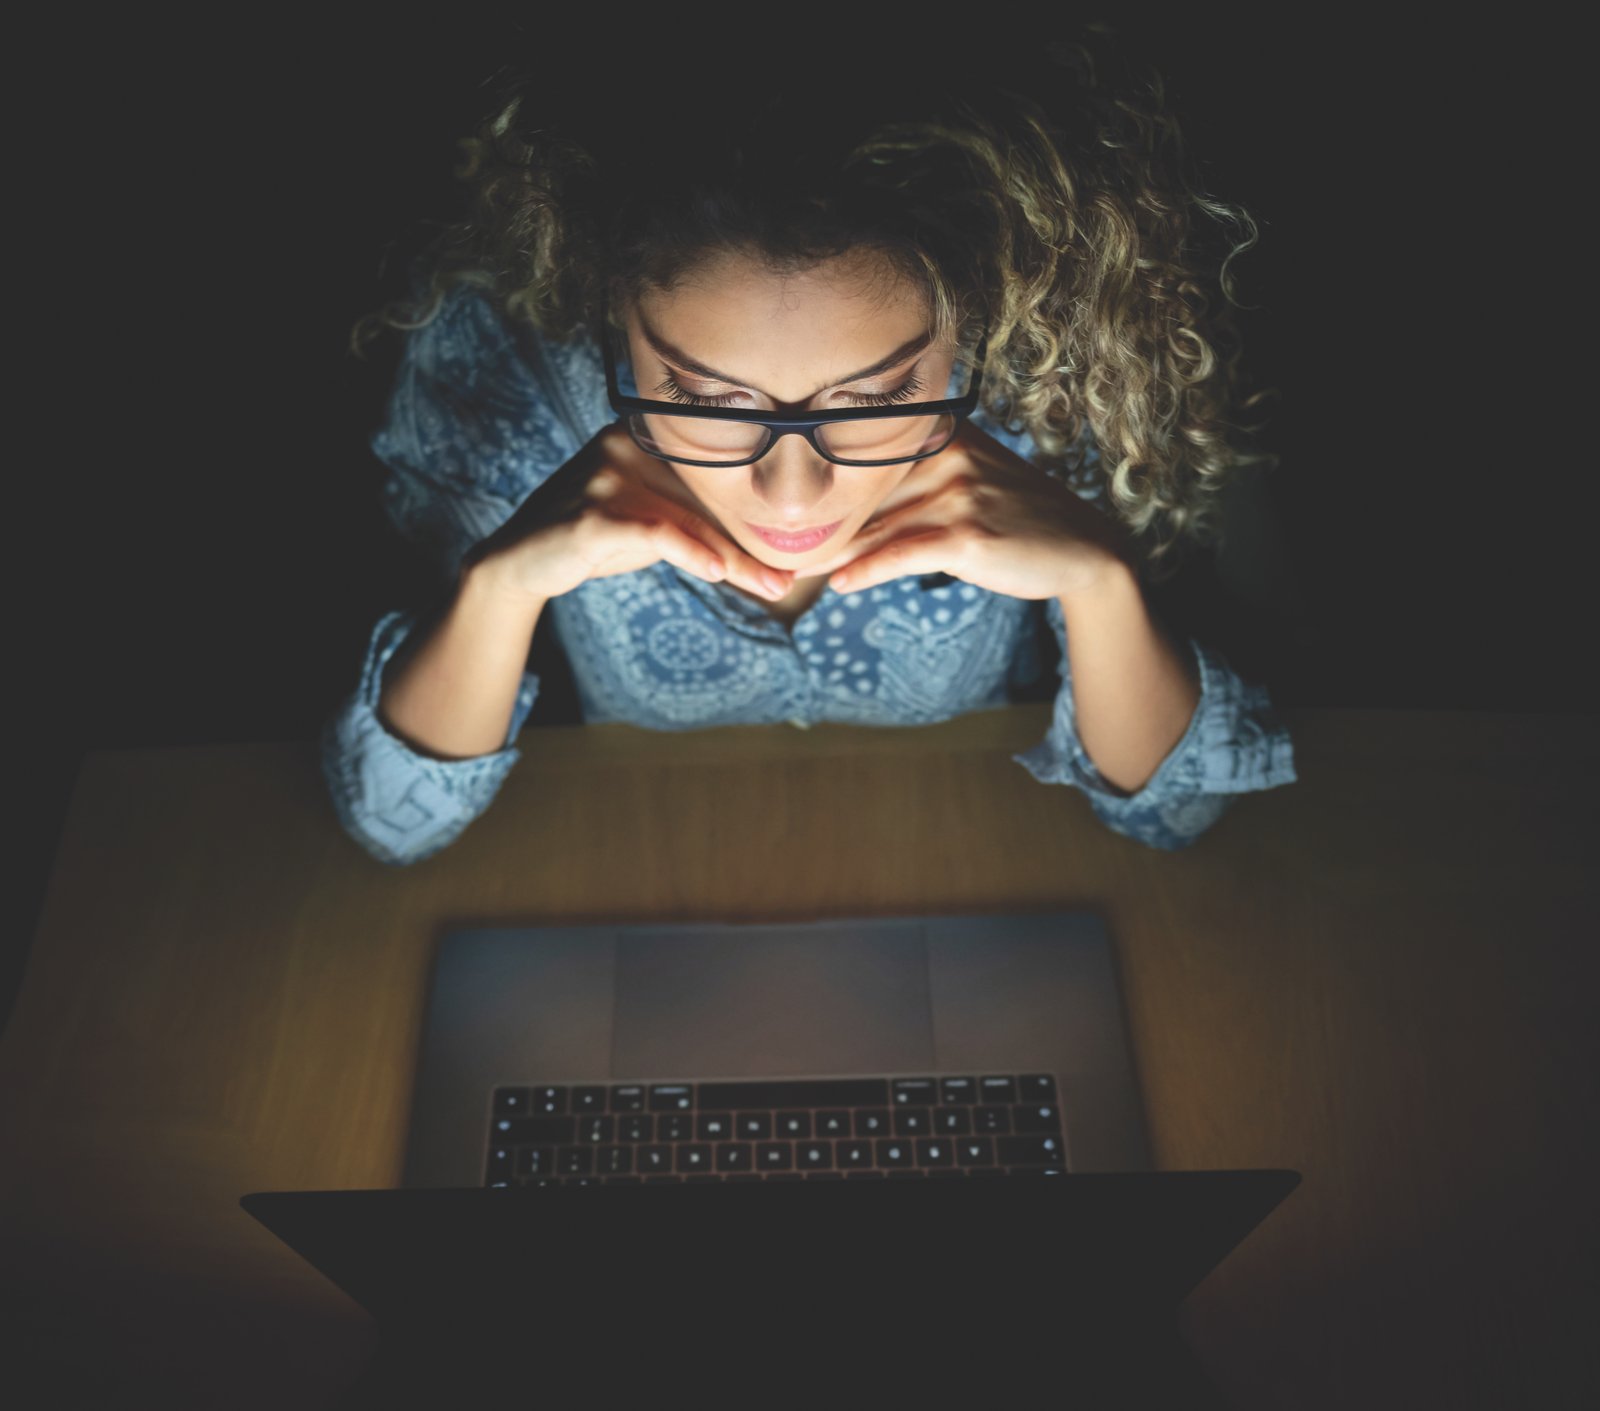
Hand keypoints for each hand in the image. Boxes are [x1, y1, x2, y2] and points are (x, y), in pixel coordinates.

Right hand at [463, 424, 795, 603]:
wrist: (521, 561)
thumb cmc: (597, 540)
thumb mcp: (654, 524)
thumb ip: (699, 520)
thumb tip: (772, 550)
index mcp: (644, 434)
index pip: (713, 477)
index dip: (755, 515)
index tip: (799, 546)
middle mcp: (626, 443)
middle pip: (707, 497)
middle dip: (753, 543)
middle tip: (796, 576)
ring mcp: (606, 474)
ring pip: (689, 518)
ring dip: (736, 559)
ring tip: (775, 587)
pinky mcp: (592, 513)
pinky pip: (654, 532)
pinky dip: (691, 553)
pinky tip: (720, 573)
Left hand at [791, 419, 1131, 601]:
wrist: (1082, 549)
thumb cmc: (1013, 518)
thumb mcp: (965, 480)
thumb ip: (912, 477)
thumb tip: (847, 497)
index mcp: (942, 433)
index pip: (866, 457)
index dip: (822, 485)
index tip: (778, 508)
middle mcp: (947, 455)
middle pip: (864, 494)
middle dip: (817, 523)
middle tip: (769, 545)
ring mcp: (958, 493)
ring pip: (875, 527)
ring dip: (829, 554)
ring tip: (790, 571)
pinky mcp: (967, 535)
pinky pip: (901, 555)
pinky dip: (866, 571)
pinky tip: (839, 586)